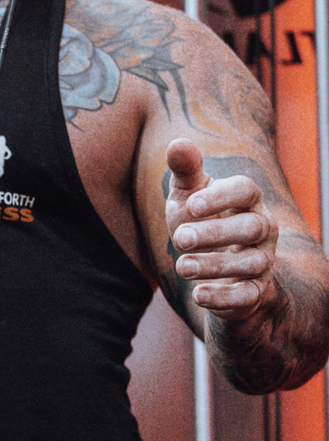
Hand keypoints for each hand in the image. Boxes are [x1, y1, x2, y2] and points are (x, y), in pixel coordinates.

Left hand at [166, 138, 278, 319]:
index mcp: (248, 200)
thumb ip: (186, 171)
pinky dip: (224, 297)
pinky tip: (199, 295)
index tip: (191, 204)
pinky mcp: (255, 291)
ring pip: (249, 263)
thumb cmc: (201, 220)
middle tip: (178, 238)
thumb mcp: (189, 195)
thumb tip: (177, 143)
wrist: (215, 266)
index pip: (246, 190)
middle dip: (215, 232)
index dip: (221, 197)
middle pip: (251, 227)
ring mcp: (262, 261)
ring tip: (182, 267)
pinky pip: (248, 296)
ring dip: (215, 265)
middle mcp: (262, 229)